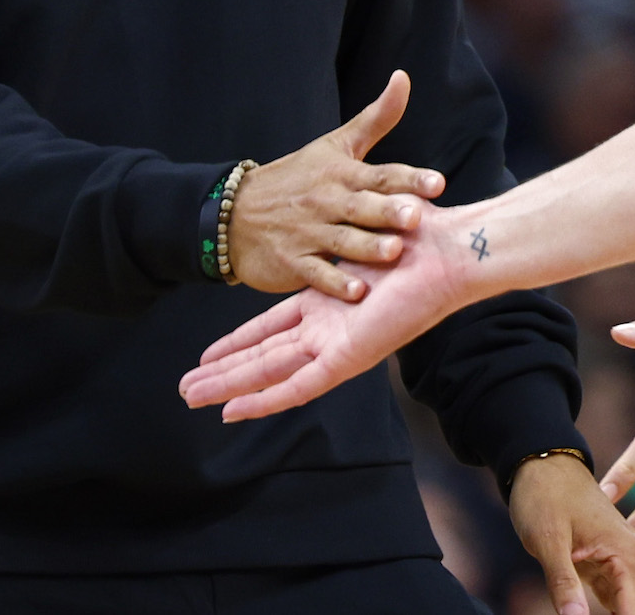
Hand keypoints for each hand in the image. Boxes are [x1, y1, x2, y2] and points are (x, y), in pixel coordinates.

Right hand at [181, 208, 475, 417]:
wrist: (450, 253)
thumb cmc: (416, 240)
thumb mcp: (361, 241)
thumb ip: (336, 244)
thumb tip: (320, 225)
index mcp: (328, 310)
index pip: (271, 332)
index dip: (237, 343)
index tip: (207, 354)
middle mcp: (328, 334)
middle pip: (262, 358)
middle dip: (222, 372)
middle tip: (184, 389)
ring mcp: (336, 349)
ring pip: (271, 375)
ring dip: (229, 387)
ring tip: (191, 399)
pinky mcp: (348, 358)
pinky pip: (299, 385)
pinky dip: (265, 399)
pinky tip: (234, 410)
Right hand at [228, 70, 445, 297]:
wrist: (235, 213)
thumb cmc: (297, 177)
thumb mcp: (336, 144)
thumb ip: (376, 118)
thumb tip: (403, 77)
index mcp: (342, 173)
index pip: (381, 174)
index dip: (409, 178)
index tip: (437, 183)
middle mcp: (328, 202)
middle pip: (363, 207)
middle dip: (389, 211)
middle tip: (416, 216)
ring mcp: (309, 232)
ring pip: (343, 241)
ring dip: (368, 248)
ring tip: (393, 253)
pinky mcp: (294, 261)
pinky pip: (317, 273)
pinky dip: (335, 282)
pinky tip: (356, 292)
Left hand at [510, 451, 634, 614]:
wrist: (541, 463)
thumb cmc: (544, 494)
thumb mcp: (547, 539)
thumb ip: (562, 584)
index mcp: (628, 555)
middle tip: (573, 613)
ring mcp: (624, 565)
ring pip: (628, 613)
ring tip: (575, 611)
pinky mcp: (609, 569)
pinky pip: (616, 604)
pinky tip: (580, 613)